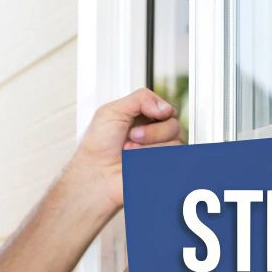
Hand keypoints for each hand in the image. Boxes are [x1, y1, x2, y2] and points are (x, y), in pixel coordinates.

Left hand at [63, 88, 182, 215]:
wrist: (96, 173)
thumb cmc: (98, 146)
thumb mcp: (113, 110)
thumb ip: (142, 98)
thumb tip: (166, 107)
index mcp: (145, 119)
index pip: (168, 110)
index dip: (159, 112)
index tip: (145, 115)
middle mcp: (155, 136)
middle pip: (174, 126)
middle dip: (151, 132)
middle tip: (132, 138)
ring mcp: (159, 154)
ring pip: (175, 144)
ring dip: (148, 149)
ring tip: (130, 154)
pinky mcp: (163, 170)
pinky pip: (172, 161)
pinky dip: (151, 161)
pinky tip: (138, 165)